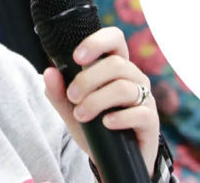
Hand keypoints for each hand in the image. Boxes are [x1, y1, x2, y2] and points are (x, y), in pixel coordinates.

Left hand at [43, 27, 158, 177]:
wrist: (112, 160)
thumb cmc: (94, 127)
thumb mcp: (71, 110)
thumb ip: (58, 92)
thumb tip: (48, 72)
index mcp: (116, 67)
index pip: (114, 39)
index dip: (97, 42)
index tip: (76, 57)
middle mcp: (134, 77)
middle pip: (116, 64)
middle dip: (88, 79)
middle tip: (72, 96)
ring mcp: (145, 97)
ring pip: (124, 88)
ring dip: (97, 100)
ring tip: (81, 115)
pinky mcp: (150, 120)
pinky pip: (139, 112)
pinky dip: (119, 118)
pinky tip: (106, 124)